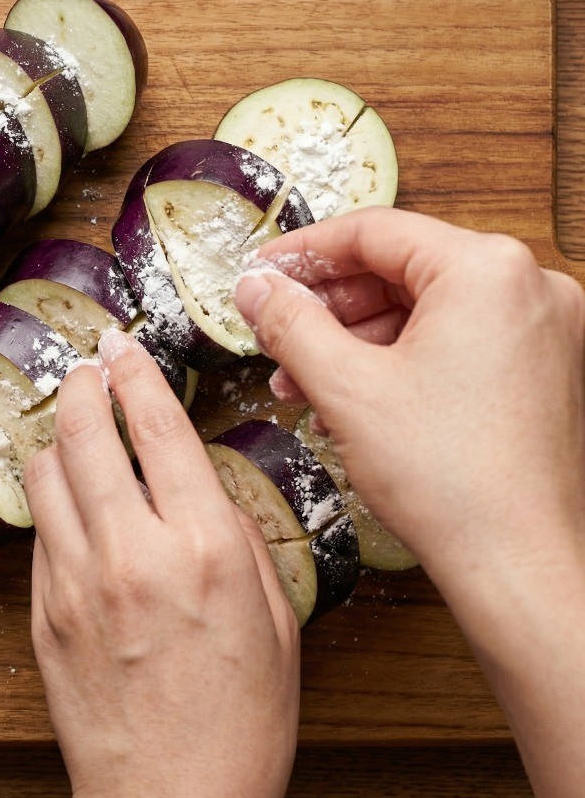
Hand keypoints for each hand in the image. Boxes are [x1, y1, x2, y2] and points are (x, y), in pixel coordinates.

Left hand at [25, 329, 298, 797]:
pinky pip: (40, 528)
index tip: (125, 346)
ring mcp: (77, 582)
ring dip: (61, 436)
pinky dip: (55, 498)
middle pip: (86, 432)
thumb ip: (237, 534)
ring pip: (47, 471)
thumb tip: (198, 479)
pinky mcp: (43, 612)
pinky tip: (74, 500)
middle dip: (84, 383)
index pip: (159, 427)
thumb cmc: (239, 725)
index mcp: (205, 549)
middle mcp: (133, 553)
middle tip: (89, 365)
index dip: (138, 373)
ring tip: (77, 426)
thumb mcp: (275, 619)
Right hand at [235, 206, 584, 797]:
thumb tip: (255, 286)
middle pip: (400, 268)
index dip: (304, 253)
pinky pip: (455, 339)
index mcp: (486, 269)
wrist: (520, 565)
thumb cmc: (449, 478)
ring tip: (303, 377)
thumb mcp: (344, 387)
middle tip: (276, 330)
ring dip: (357, 336)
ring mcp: (543, 328)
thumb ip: (290, 322)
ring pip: (425, 308)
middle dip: (328, 305)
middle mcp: (527, 285)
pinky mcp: (543, 367)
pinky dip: (400, 357)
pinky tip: (353, 392)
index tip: (261, 274)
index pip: (374, 232)